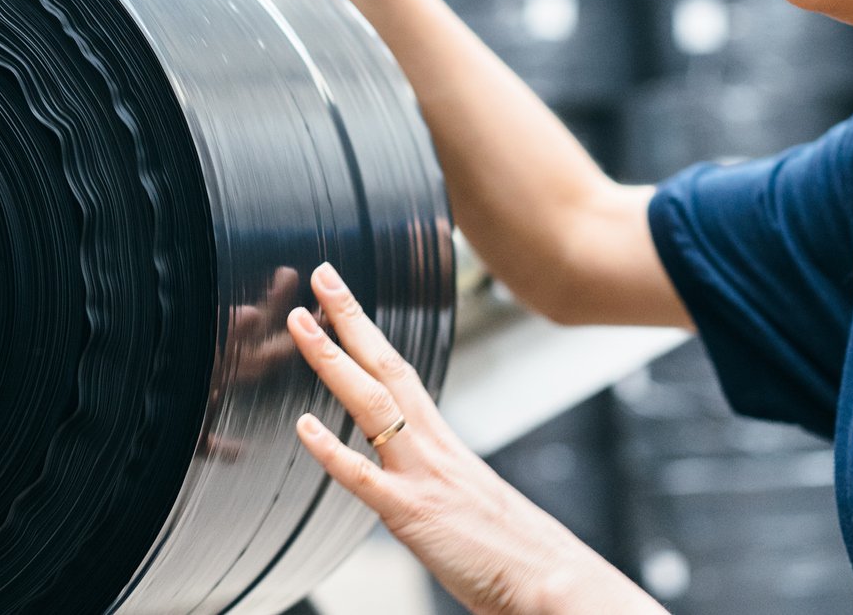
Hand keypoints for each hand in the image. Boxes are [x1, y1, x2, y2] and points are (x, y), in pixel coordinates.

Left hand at [289, 263, 664, 614]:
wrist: (552, 579)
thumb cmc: (512, 549)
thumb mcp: (468, 498)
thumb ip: (435, 475)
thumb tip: (411, 470)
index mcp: (443, 442)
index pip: (399, 370)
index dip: (368, 331)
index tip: (340, 298)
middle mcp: (432, 447)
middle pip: (386, 367)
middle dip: (350, 318)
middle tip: (322, 274)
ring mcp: (422, 476)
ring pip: (371, 404)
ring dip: (332, 360)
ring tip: (301, 324)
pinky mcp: (413, 514)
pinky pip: (364, 478)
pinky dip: (331, 450)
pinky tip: (303, 426)